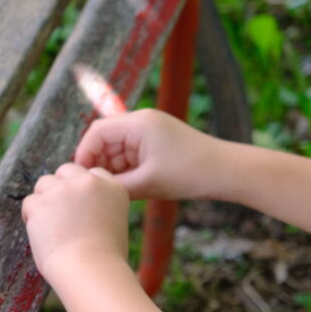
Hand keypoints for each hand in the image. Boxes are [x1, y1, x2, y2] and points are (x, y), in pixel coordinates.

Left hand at [21, 164, 129, 282]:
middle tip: (59, 215)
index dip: (80, 188)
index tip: (77, 206)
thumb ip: (98, 207)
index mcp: (112, 186)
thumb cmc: (104, 259)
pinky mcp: (41, 202)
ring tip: (51, 228)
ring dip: (44, 200)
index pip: (92, 174)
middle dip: (59, 187)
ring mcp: (64, 190)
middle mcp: (89, 182)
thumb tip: (77, 205)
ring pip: (44, 183)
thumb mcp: (113, 223)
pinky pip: (29, 203)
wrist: (92, 270)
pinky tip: (42, 235)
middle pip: (66, 170)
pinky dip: (31, 217)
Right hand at [74, 109, 224, 199]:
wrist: (229, 172)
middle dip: (98, 162)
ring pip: (116, 149)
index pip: (96, 132)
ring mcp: (150, 131)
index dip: (84, 154)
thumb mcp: (148, 183)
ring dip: (112, 168)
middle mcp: (142, 121)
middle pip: (104, 139)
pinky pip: (130, 154)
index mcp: (138, 123)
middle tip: (95, 187)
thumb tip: (92, 190)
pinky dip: (125, 169)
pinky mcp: (157, 142)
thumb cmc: (191, 174)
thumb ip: (116, 186)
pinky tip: (127, 186)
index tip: (82, 178)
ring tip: (114, 189)